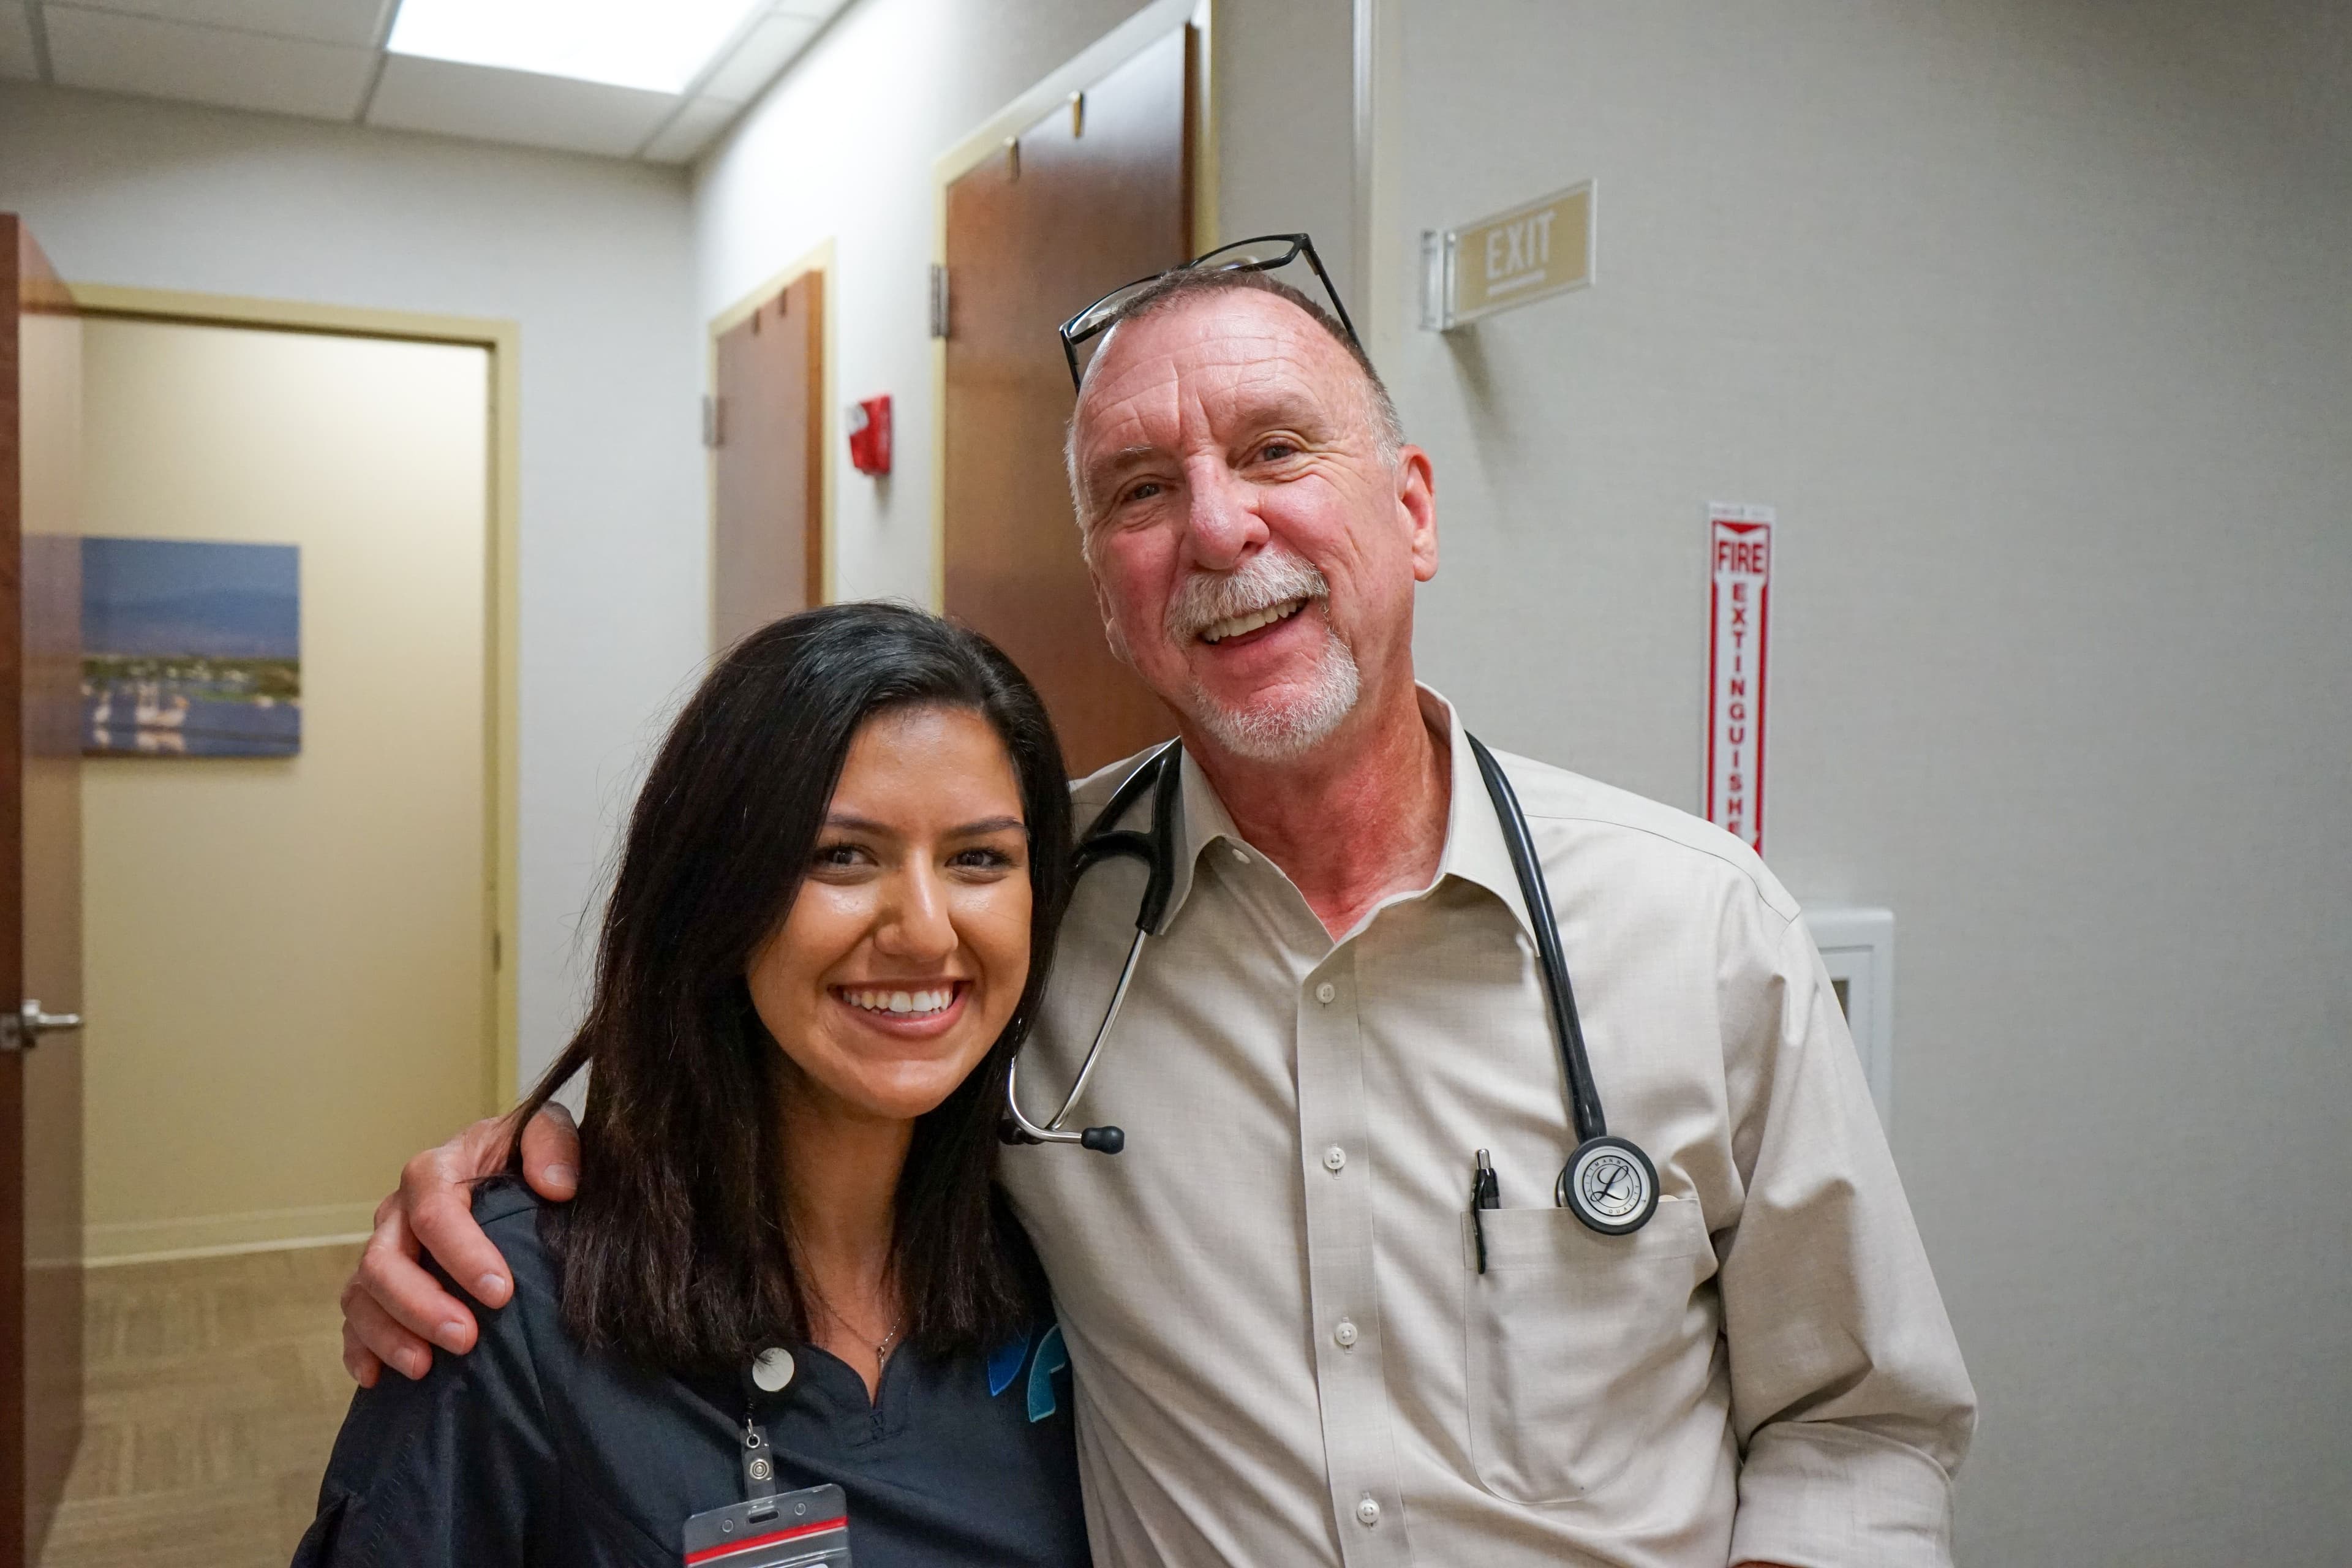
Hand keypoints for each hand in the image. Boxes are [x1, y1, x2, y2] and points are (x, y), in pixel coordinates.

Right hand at [338, 1102, 582, 1384]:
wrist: (504, 1164)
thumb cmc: (523, 1153)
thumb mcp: (545, 1131)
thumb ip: (553, 1146)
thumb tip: (557, 1187)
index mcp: (437, 1171)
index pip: (435, 1212)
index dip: (463, 1254)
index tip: (500, 1293)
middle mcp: (398, 1211)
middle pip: (385, 1261)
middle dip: (422, 1305)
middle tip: (466, 1339)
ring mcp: (383, 1249)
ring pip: (363, 1294)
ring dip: (389, 1334)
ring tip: (424, 1367)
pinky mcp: (377, 1285)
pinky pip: (353, 1319)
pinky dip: (360, 1349)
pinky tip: (377, 1378)